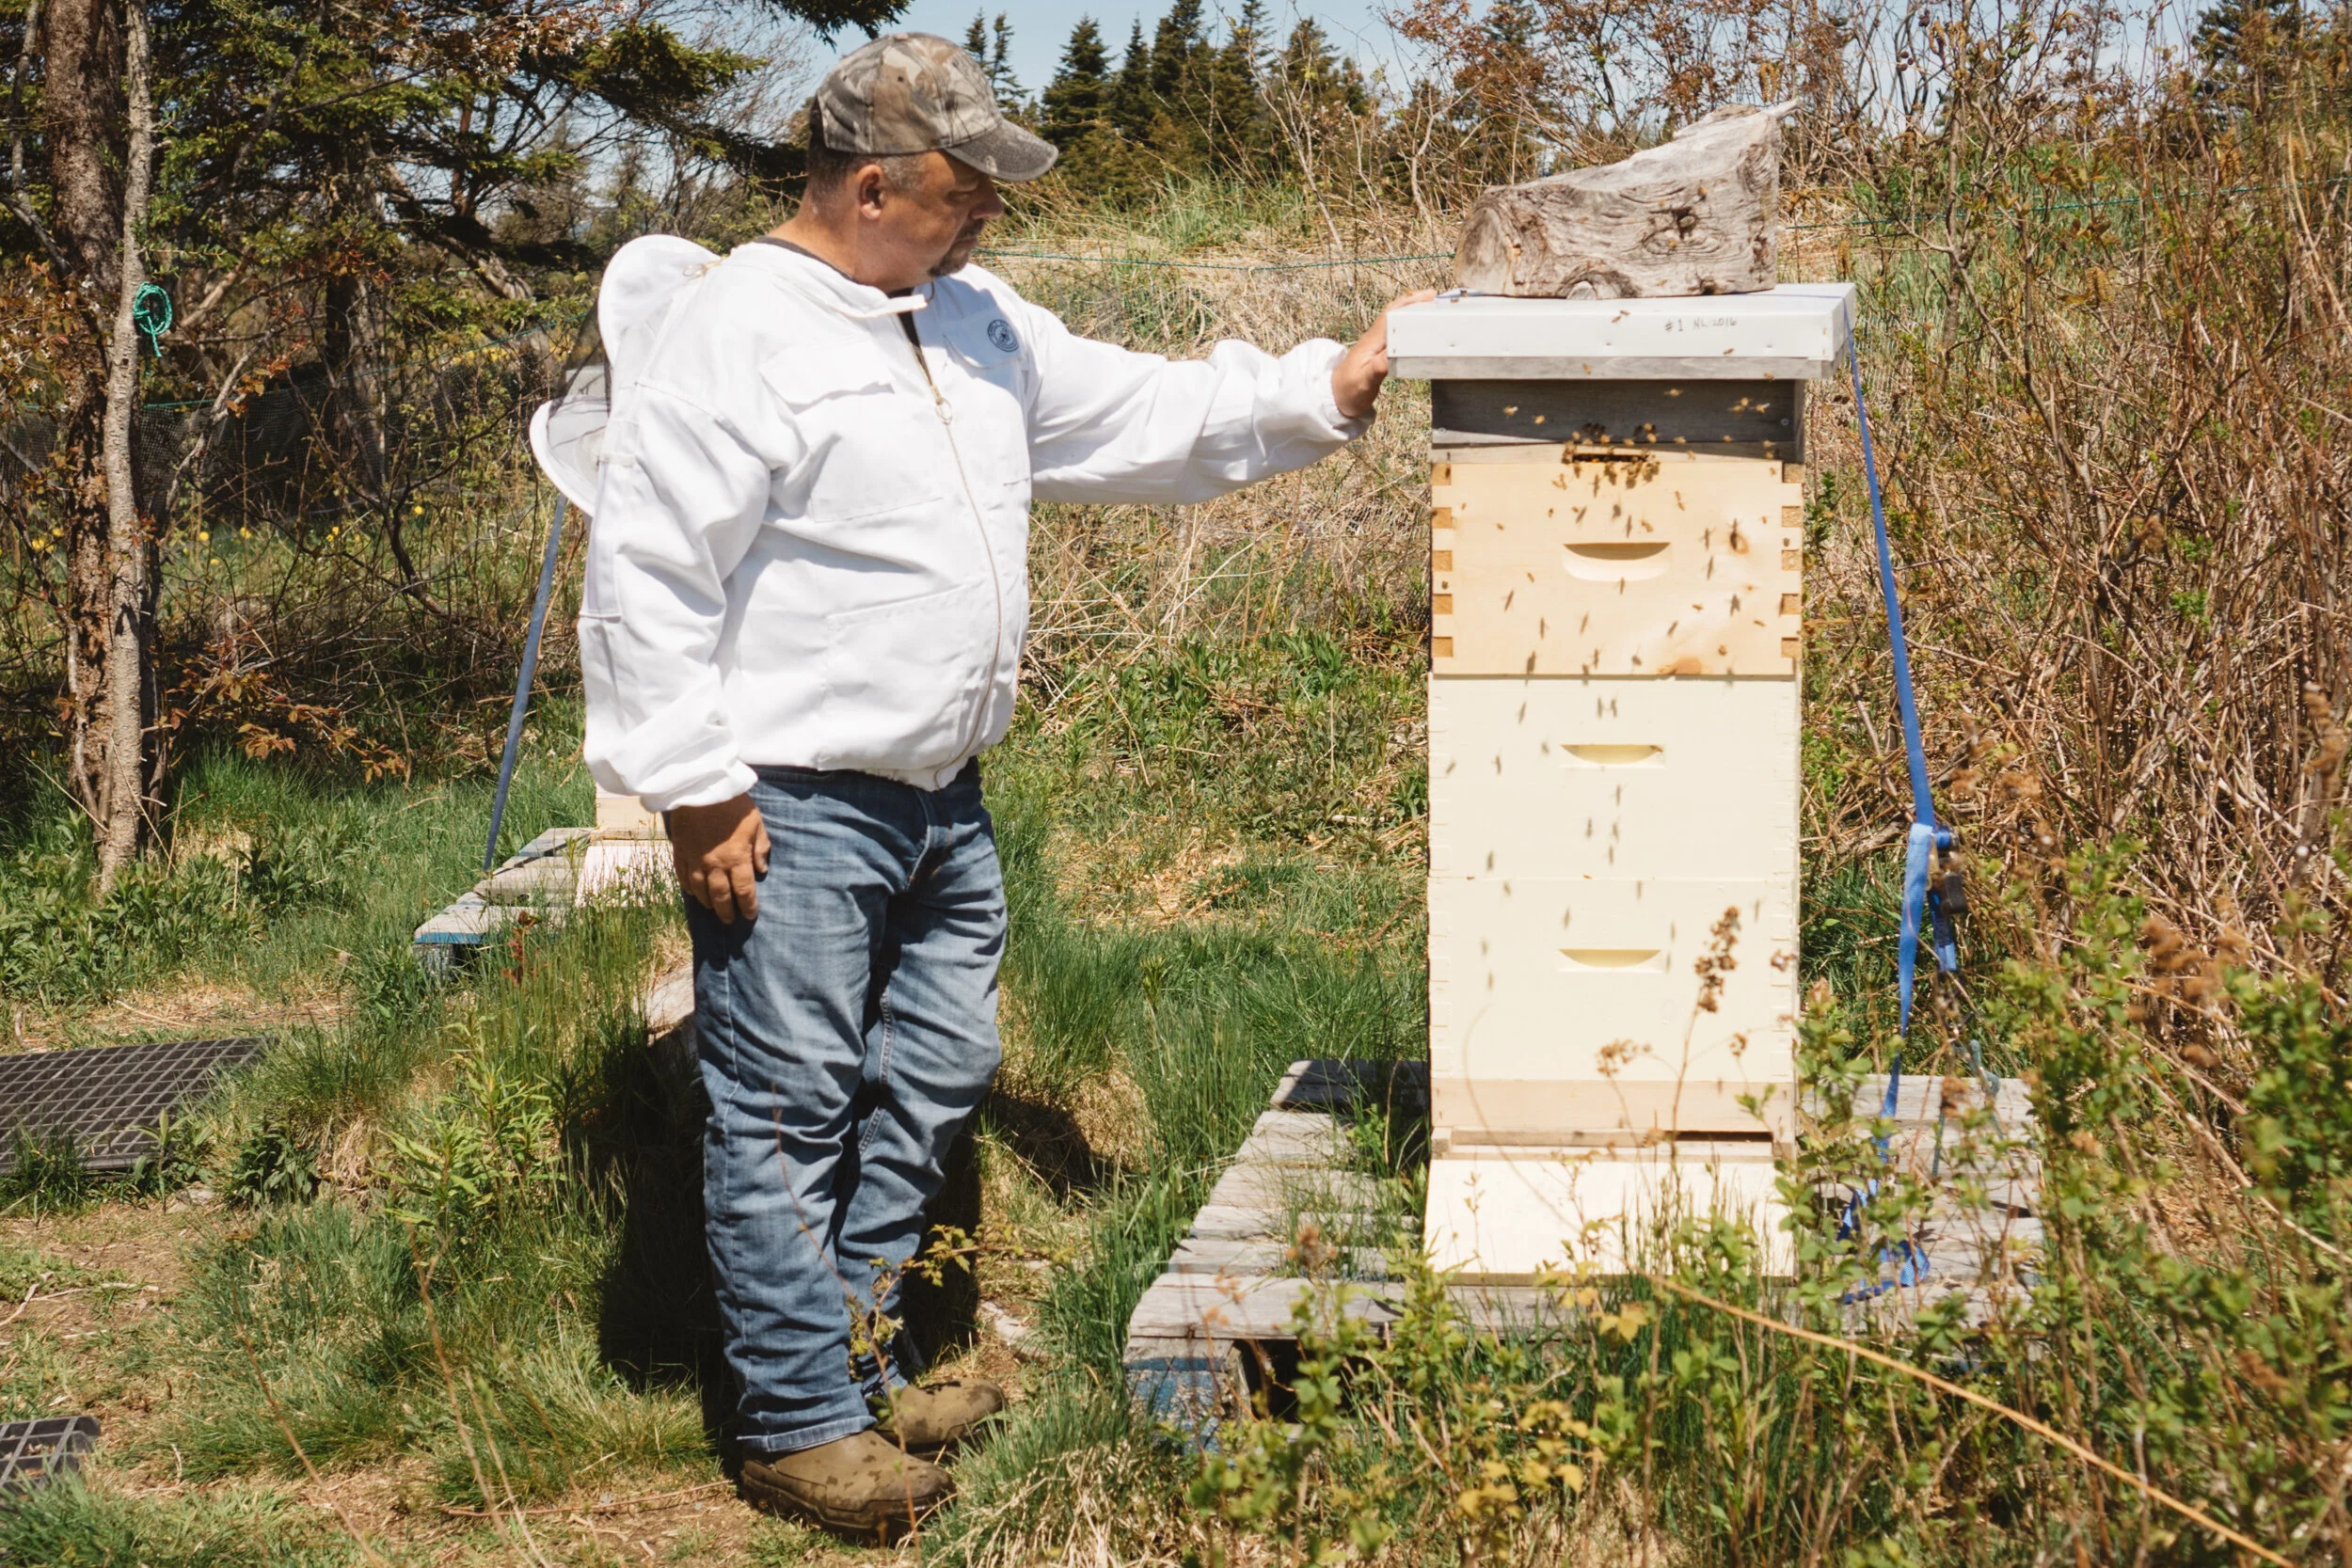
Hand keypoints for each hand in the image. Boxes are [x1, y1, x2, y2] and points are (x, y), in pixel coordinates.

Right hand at [667, 794, 770, 923]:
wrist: (700, 788)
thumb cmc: (733, 804)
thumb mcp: (756, 823)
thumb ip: (760, 848)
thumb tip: (761, 870)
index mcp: (737, 859)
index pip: (744, 891)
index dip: (748, 906)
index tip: (750, 915)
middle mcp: (715, 865)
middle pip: (721, 896)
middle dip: (727, 911)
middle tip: (730, 920)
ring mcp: (695, 860)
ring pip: (700, 890)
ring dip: (707, 903)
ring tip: (713, 909)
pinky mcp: (681, 852)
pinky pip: (683, 876)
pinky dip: (688, 887)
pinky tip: (693, 893)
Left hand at [1331, 288, 1436, 419]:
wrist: (1336, 397)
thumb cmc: (1349, 391)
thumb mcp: (1364, 382)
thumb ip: (1378, 367)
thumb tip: (1395, 353)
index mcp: (1372, 341)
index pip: (1391, 315)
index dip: (1409, 304)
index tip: (1427, 298)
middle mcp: (1374, 338)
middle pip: (1394, 312)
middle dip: (1413, 302)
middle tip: (1434, 297)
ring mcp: (1376, 343)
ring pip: (1395, 320)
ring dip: (1411, 310)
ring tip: (1430, 307)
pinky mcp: (1379, 350)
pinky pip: (1395, 331)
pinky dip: (1408, 324)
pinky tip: (1417, 327)